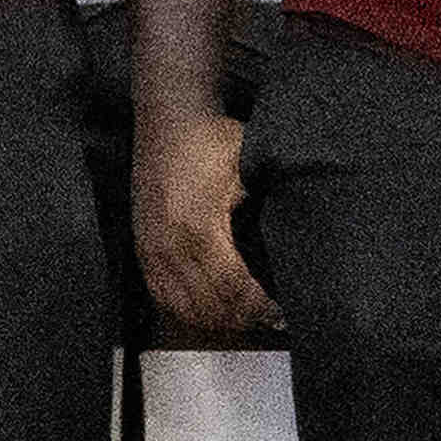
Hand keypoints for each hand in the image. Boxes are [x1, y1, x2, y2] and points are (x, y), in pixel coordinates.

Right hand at [137, 111, 276, 337]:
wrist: (167, 120)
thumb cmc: (211, 139)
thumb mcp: (248, 167)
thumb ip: (269, 203)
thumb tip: (297, 242)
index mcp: (199, 228)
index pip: (234, 288)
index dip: (261, 307)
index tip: (284, 312)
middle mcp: (170, 246)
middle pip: (211, 307)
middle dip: (244, 319)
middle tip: (272, 320)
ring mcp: (152, 252)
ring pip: (186, 310)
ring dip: (219, 320)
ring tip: (247, 318)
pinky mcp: (143, 251)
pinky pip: (165, 298)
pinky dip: (190, 312)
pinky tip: (213, 310)